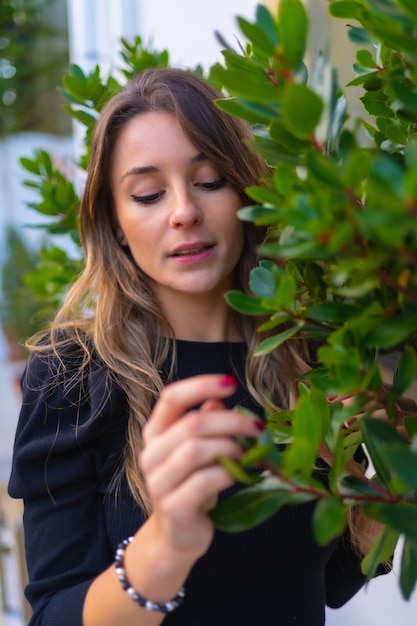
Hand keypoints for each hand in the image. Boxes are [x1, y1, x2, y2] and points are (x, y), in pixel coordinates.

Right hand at [140, 374, 262, 560]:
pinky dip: (228, 473)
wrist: (178, 535)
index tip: (231, 383)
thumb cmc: (192, 484)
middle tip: (258, 426)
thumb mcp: (200, 450)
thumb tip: (219, 401)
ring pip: (196, 449)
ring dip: (231, 447)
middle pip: (192, 423)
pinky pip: (204, 481)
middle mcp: (151, 454)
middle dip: (232, 421)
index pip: (172, 397)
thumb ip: (205, 423)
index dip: (201, 385)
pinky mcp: (173, 508)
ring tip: (250, 452)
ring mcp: (158, 482)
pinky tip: (241, 473)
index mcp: (155, 433)